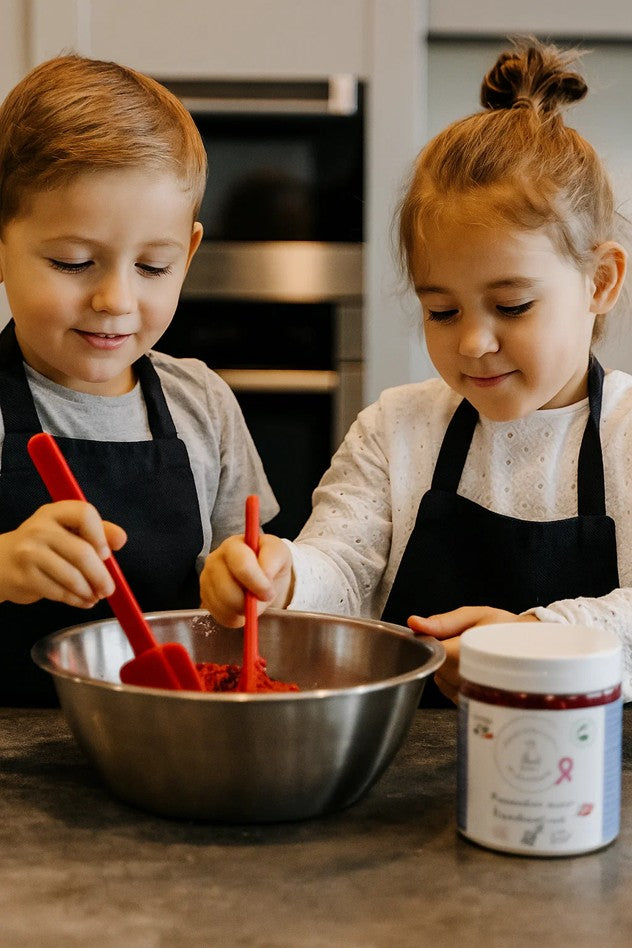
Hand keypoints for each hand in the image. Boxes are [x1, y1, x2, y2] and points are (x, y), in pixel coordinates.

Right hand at [0, 501, 126, 607]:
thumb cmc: (43, 545)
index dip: (100, 535)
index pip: (84, 514)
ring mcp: (29, 553)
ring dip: (89, 591)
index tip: (105, 553)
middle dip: (100, 575)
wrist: (0, 561)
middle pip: (81, 552)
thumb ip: (97, 532)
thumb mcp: (67, 531)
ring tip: (96, 596)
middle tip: (109, 589)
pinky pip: (59, 592)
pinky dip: (76, 600)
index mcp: (55, 512)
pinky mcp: (24, 577)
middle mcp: (40, 528)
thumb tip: (120, 539)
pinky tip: (82, 600)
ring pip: (71, 576)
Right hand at [200, 533, 293, 626]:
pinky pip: (220, 615)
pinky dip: (235, 617)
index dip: (257, 583)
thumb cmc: (270, 563)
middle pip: (227, 590)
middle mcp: (214, 560)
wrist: (264, 577)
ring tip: (252, 601)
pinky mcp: (205, 598)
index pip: (241, 565)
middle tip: (261, 600)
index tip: (269, 592)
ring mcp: (206, 580)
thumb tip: (265, 576)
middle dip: (248, 601)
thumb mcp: (279, 554)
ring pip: (223, 605)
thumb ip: (273, 559)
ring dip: (243, 610)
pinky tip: (242, 607)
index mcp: (233, 546)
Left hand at [407, 606, 538, 703]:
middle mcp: (468, 679)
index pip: (433, 654)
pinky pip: (451, 692)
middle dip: (444, 655)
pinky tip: (473, 669)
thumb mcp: (476, 616)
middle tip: (467, 643)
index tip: (449, 635)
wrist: (537, 648)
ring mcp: (471, 694)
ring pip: (441, 682)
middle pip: (436, 669)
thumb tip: (414, 622)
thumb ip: (443, 622)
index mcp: (466, 654)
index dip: (434, 642)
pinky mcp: (474, 703)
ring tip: (473, 655)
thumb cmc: (508, 629)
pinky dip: (456, 680)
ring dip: (449, 669)